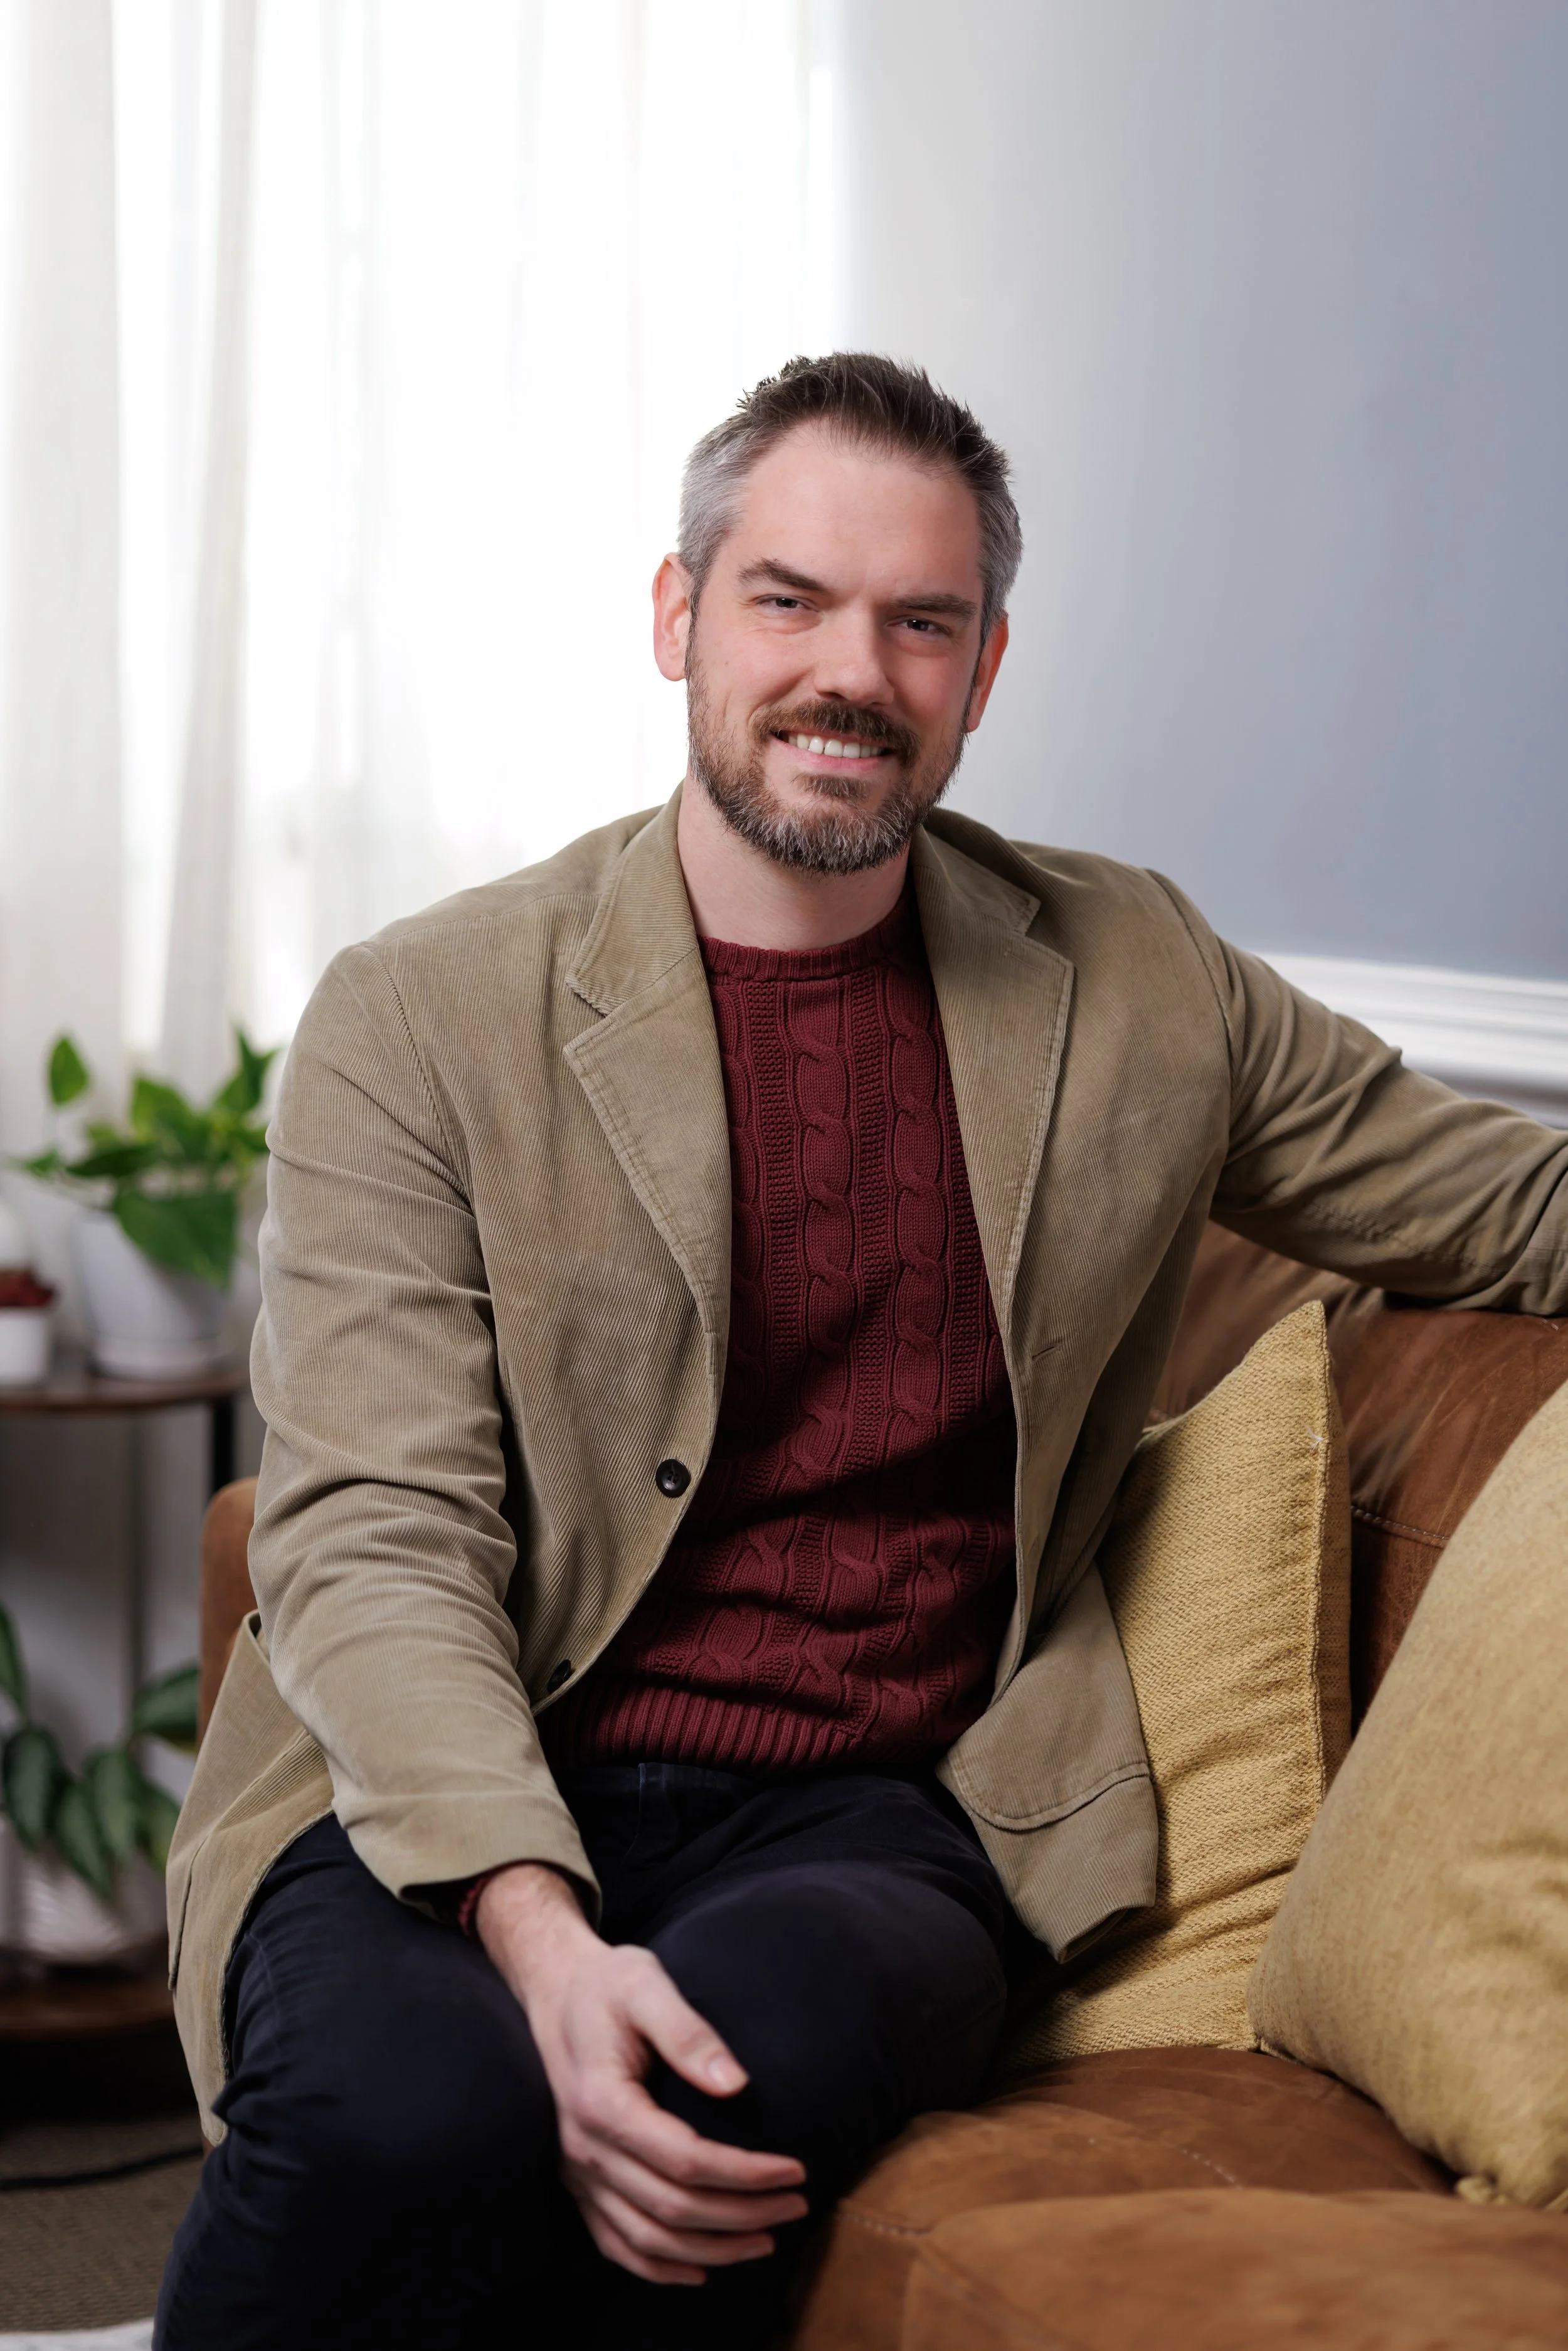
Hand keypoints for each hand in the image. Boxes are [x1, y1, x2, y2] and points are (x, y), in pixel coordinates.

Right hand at [476, 1862, 808, 2284]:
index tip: (795, 2170)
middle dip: (742, 2214)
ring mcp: (577, 2171)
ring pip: (647, 2237)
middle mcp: (584, 2148)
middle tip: (797, 2206)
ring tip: (765, 2241)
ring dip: (711, 2250)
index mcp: (602, 2103)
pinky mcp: (578, 2180)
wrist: (553, 1989)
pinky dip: (657, 2267)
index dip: (745, 2173)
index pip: (686, 2159)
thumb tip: (736, 2084)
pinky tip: (700, 2270)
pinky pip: (614, 2241)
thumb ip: (687, 2031)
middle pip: (672, 2207)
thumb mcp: (644, 1984)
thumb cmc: (606, 1984)